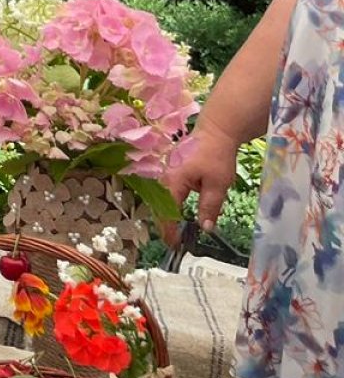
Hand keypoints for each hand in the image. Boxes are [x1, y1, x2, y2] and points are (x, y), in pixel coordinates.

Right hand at [165, 117, 243, 231]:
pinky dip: (170, 206)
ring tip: (175, 231)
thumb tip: (204, 229)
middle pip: (159, 207)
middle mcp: (165, 179)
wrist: (216, 131)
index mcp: (173, 182)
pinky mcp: (173, 172)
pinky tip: (178, 213)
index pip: (167, 212)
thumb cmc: (216, 156)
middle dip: (164, 225)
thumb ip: (210, 207)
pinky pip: (167, 193)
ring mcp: (167, 174)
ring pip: (162, 200)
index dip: (169, 230)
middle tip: (174, 242)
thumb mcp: (218, 184)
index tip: (174, 245)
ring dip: (167, 216)